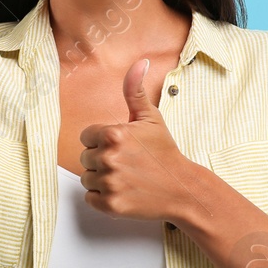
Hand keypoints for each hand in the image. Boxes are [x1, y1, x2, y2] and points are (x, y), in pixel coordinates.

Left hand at [77, 58, 197, 222]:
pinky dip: (102, 197)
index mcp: (114, 135)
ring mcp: (109, 183)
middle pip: (85, 158)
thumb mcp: (151, 118)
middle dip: (102, 159)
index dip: (102, 141)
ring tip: (125, 177)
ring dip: (101, 179)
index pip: (86, 137)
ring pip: (87, 178)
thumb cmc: (165, 153)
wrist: (181, 188)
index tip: (121, 147)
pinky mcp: (110, 205)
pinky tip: (122, 191)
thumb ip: (135, 90)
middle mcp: (109, 158)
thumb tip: (140, 63)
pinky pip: (90, 198)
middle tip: (126, 163)